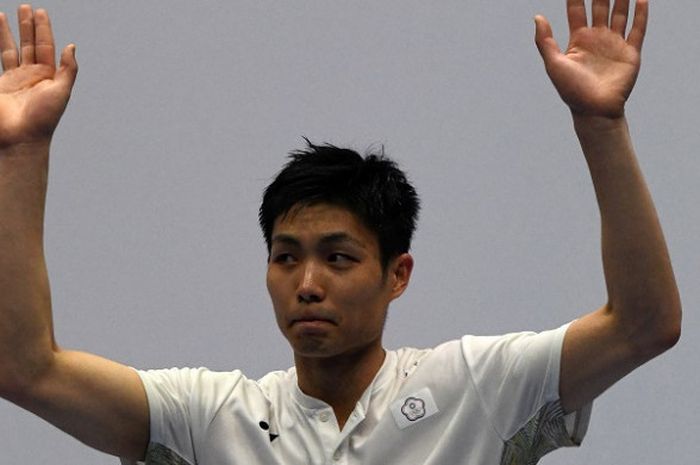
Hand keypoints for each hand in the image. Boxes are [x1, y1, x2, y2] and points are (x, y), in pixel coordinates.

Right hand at [0, 4, 76, 147]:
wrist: (21, 136)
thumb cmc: (44, 117)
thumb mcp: (62, 91)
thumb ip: (68, 68)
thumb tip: (72, 46)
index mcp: (49, 76)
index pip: (45, 46)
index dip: (43, 29)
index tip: (40, 12)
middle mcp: (33, 75)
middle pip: (30, 44)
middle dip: (28, 26)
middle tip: (26, 7)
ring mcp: (15, 79)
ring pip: (12, 49)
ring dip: (10, 32)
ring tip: (7, 13)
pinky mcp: (1, 84)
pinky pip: (1, 59)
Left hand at [534, 0, 647, 117]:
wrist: (594, 110)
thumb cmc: (571, 90)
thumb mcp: (554, 64)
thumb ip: (545, 41)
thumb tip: (537, 16)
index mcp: (578, 39)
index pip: (577, 9)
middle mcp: (597, 38)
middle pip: (600, 6)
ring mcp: (614, 44)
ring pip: (620, 13)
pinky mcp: (630, 53)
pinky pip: (637, 29)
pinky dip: (641, 14)